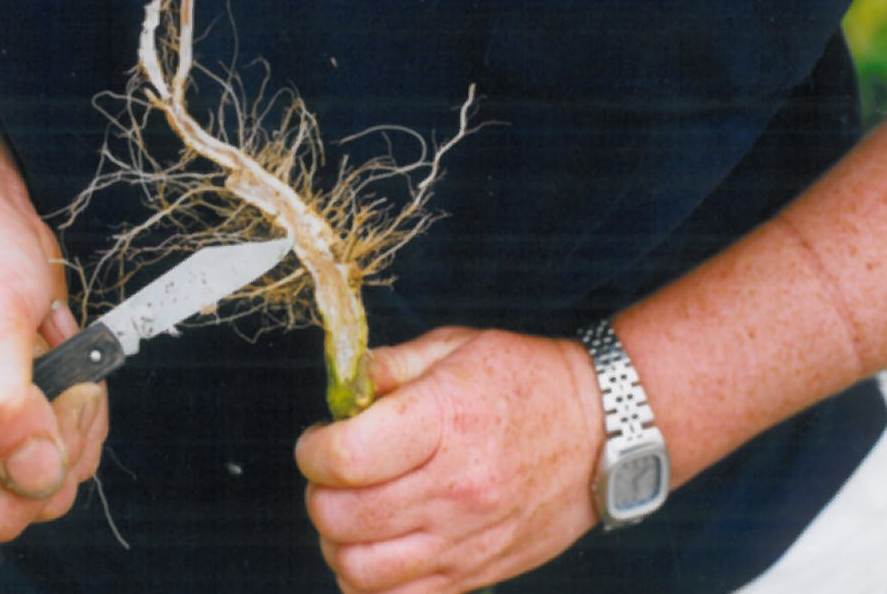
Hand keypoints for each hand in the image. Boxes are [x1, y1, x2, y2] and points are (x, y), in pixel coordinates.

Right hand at [0, 168, 108, 541]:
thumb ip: (1, 407)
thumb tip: (36, 475)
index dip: (36, 465)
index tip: (46, 396)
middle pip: (41, 488)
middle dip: (65, 422)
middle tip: (48, 355)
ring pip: (67, 455)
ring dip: (77, 395)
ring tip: (45, 337)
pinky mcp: (23, 398)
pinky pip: (76, 419)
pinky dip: (83, 379)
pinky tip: (54, 335)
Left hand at [296, 327, 603, 593]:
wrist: (604, 429)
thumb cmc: (526, 381)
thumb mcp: (456, 346)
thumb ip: (389, 366)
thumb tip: (340, 390)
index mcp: (443, 420)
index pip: (345, 458)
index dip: (312, 450)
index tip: (319, 441)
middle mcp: (454, 487)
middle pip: (343, 517)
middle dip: (319, 494)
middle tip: (332, 476)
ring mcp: (466, 538)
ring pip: (361, 570)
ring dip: (337, 543)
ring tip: (350, 515)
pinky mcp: (478, 571)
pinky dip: (369, 586)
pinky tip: (374, 552)